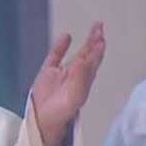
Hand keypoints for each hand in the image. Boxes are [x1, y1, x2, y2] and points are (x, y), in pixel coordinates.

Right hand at [31, 22, 104, 145]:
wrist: (43, 119)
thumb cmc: (62, 111)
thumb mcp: (76, 93)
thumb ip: (80, 75)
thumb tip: (84, 58)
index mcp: (86, 80)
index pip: (95, 60)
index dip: (99, 48)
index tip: (102, 36)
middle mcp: (77, 74)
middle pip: (89, 54)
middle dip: (95, 41)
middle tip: (99, 27)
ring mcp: (62, 72)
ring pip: (77, 54)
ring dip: (85, 43)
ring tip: (93, 31)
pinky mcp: (48, 72)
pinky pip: (56, 56)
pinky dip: (61, 46)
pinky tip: (66, 37)